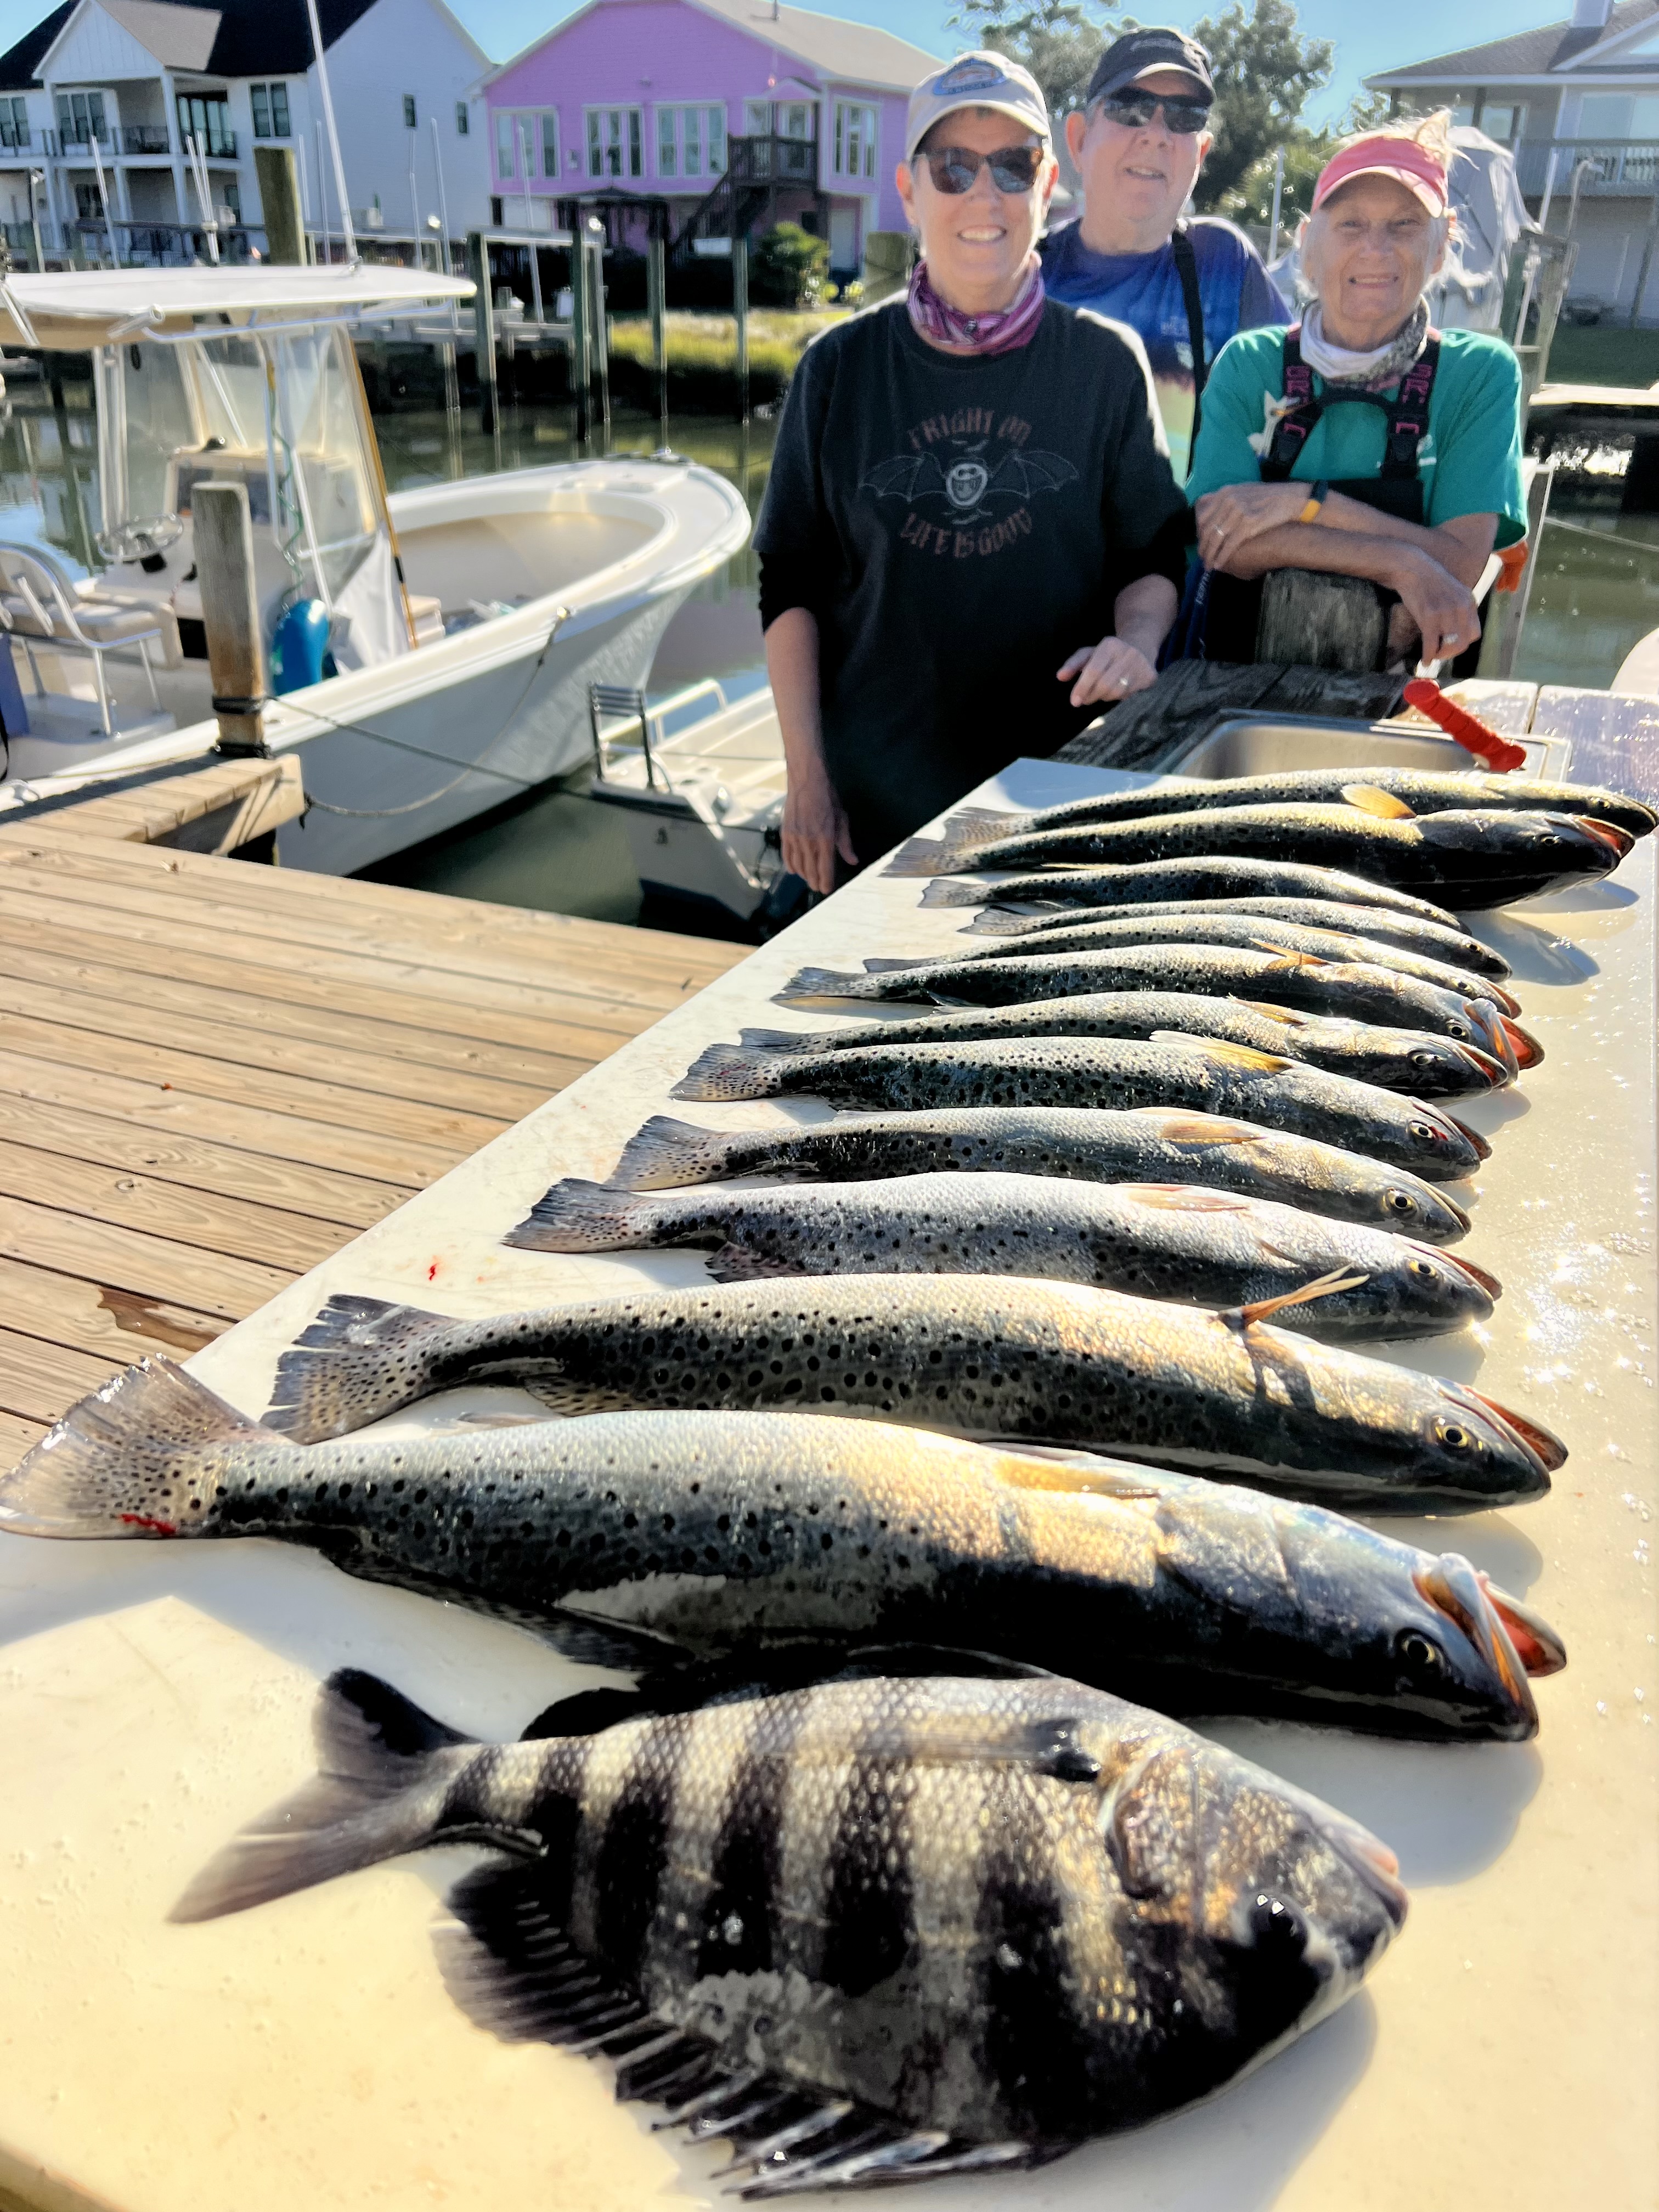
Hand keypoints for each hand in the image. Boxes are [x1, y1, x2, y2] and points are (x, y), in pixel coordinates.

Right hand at [781, 766, 856, 895]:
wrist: (806, 781)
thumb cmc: (827, 797)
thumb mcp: (841, 819)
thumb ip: (845, 843)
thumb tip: (852, 860)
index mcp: (825, 838)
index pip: (825, 868)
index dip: (826, 881)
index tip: (826, 889)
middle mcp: (809, 841)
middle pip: (811, 869)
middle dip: (815, 881)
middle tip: (817, 888)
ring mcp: (795, 837)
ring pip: (798, 864)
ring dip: (804, 874)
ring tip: (808, 879)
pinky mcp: (786, 832)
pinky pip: (786, 855)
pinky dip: (790, 864)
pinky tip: (794, 870)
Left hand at [1057, 635, 1158, 709]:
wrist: (1141, 646)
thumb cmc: (1109, 653)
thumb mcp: (1090, 653)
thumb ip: (1074, 664)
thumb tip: (1060, 677)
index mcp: (1110, 645)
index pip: (1093, 671)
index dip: (1082, 688)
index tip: (1074, 701)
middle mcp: (1127, 654)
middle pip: (1105, 685)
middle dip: (1091, 696)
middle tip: (1085, 700)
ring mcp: (1141, 666)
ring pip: (1117, 693)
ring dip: (1104, 698)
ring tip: (1100, 693)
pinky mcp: (1150, 677)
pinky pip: (1129, 696)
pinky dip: (1119, 698)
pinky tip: (1116, 691)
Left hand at [1195, 482, 1309, 568]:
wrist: (1290, 499)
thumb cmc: (1268, 497)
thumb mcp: (1243, 491)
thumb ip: (1227, 500)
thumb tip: (1213, 510)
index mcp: (1225, 492)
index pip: (1202, 515)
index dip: (1198, 532)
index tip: (1201, 543)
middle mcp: (1228, 501)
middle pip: (1206, 529)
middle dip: (1202, 547)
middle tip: (1202, 559)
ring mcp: (1238, 512)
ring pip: (1216, 539)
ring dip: (1210, 555)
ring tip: (1208, 566)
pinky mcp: (1248, 524)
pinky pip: (1229, 545)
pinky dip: (1221, 557)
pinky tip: (1218, 565)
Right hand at [1390, 549, 1480, 666]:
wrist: (1412, 567)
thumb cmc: (1429, 580)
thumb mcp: (1452, 592)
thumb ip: (1457, 609)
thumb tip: (1454, 630)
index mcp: (1469, 602)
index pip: (1475, 633)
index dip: (1463, 643)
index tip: (1451, 645)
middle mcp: (1461, 607)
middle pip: (1463, 642)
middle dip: (1451, 653)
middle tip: (1440, 654)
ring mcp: (1446, 612)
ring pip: (1449, 646)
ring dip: (1440, 655)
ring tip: (1432, 656)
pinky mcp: (1429, 616)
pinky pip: (1431, 644)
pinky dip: (1428, 655)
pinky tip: (1424, 659)